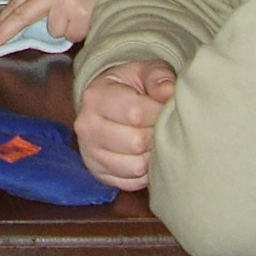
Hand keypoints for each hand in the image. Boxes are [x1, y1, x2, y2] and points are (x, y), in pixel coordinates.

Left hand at [0, 0, 112, 45]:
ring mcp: (65, 4)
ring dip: (65, 27)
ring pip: (53, 30)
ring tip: (79, 12)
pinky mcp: (80, 16)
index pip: (17, 2)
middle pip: (21, 16)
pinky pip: (71, 35)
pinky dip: (79, 30)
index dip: (1, 20)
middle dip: (4, 32)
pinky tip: (88, 16)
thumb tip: (27, 23)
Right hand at [75, 59, 176, 191]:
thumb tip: (169, 92)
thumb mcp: (143, 72)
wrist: (107, 103)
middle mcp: (87, 126)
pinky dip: (145, 174)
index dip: (159, 113)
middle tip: (161, 127)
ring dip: (153, 157)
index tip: (166, 108)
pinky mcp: (98, 173)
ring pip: (136, 167)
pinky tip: (145, 155)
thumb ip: (158, 77)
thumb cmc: (131, 86)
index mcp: (96, 96)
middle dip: (157, 136)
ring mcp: (90, 153)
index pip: (136, 113)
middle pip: (136, 142)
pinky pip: (132, 183)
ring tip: (154, 141)